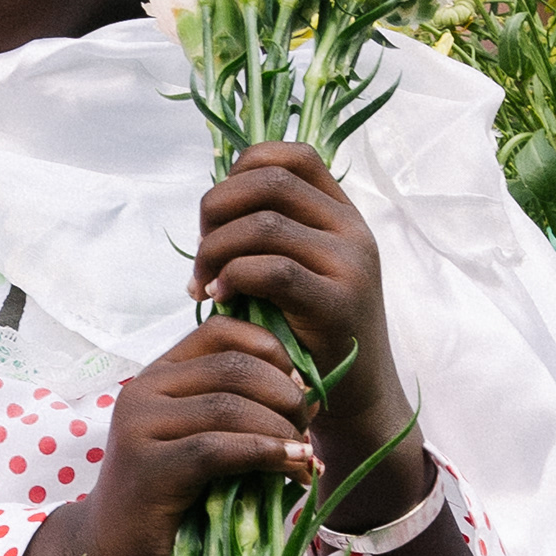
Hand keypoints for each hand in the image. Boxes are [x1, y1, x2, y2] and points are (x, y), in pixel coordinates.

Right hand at [20, 310, 323, 555]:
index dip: (271, 349)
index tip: (300, 384)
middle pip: (233, 367)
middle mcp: (143, 390)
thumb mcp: (206, 439)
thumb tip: (309, 396)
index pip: (221, 331)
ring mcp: (139, 427)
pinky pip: (217, 449)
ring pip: (229, 406)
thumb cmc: (173, 497)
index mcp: (159, 374)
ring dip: (280, 429)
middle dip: (285, 394)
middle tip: (308, 427)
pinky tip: (291, 466)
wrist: (116, 550)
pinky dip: (264, 454)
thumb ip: (240, 410)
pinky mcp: (147, 468)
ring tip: (303, 455)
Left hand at [189, 144, 421, 520]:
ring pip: (263, 224)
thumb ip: (268, 236)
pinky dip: (233, 277)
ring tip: (202, 285)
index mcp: (341, 214)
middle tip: (199, 256)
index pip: (291, 156)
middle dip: (215, 210)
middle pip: (268, 181)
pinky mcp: (338, 303)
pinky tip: (218, 298)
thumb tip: (213, 206)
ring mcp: (349, 263)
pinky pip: (273, 270)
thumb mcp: (297, 273)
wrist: (356, 399)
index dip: (242, 169)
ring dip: (214, 250)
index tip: (216, 213)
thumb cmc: (310, 335)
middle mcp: (352, 229)